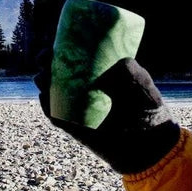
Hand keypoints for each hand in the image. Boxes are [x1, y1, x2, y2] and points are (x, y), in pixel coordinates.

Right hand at [34, 51, 179, 173]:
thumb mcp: (143, 86)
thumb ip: (132, 72)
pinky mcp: (75, 128)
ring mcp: (79, 109)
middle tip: (44, 58)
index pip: (76, 58)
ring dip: (43, 82)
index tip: (55, 44)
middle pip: (59, 72)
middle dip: (46, 63)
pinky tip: (44, 97)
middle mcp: (87, 90)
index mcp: (99, 74)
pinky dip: (47, 107)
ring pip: (53, 92)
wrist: (149, 146)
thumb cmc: (149, 111)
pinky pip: (56, 116)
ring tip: (42, 76)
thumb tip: (116, 64)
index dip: (61, 50)